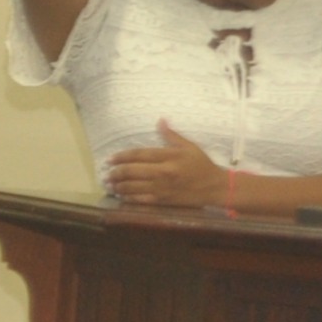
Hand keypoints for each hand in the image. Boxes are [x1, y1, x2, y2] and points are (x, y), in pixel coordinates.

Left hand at [105, 123, 228, 209]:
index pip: (139, 154)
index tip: (110, 159)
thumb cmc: (202, 165)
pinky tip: (121, 196)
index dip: (122, 156)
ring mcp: (162, 188)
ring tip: (110, 184)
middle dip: (116, 172)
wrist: (215, 187)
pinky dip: (129, 198)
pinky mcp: (164, 200)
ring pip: (133, 187)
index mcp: (169, 157)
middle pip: (132, 171)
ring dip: (118, 186)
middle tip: (106, 173)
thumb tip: (160, 121)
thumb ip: (172, 135)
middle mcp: (163, 172)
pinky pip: (141, 200)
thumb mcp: (189, 147)